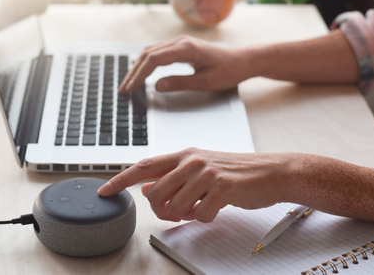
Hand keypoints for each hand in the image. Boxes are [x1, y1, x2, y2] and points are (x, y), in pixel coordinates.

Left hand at [98, 148, 290, 222]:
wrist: (269, 172)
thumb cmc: (235, 171)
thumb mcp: (200, 168)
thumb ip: (173, 177)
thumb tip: (147, 187)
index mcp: (185, 154)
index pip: (144, 166)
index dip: (121, 179)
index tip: (104, 191)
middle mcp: (192, 161)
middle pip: (155, 193)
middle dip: (160, 210)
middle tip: (175, 213)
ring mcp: (206, 173)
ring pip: (175, 207)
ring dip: (185, 214)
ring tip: (200, 206)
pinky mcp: (221, 188)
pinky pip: (199, 215)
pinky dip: (205, 218)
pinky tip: (216, 207)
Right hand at [119, 35, 251, 92]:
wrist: (242, 61)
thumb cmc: (228, 71)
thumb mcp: (205, 82)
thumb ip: (180, 83)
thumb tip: (156, 86)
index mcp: (186, 49)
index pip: (154, 60)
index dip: (139, 75)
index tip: (130, 88)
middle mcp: (181, 42)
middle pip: (148, 55)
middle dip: (134, 72)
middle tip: (124, 89)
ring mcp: (180, 43)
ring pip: (151, 52)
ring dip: (138, 67)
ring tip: (129, 83)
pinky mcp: (181, 47)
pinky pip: (158, 53)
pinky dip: (147, 63)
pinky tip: (141, 73)